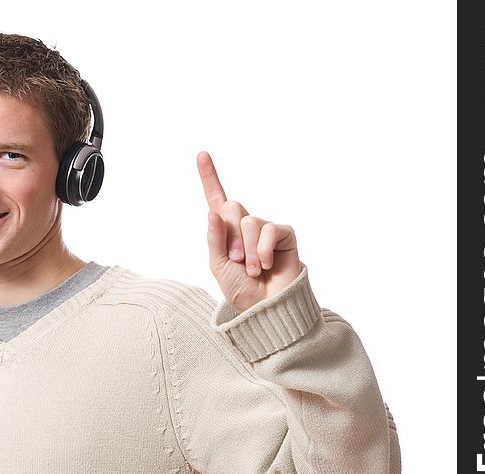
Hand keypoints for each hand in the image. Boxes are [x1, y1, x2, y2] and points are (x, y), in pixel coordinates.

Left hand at [198, 152, 300, 312]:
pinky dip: (262, 250)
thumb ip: (215, 239)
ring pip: (249, 221)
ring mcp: (265, 228)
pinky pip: (268, 229)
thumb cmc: (241, 289)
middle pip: (232, 207)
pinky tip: (266, 265)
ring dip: (247, 250)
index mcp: (226, 231)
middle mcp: (245, 225)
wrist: (265, 308)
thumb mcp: (218, 265)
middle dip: (230, 237)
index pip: (216, 199)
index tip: (201, 154)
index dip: (209, 177)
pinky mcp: (283, 234)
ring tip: (253, 269)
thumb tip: (213, 212)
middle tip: (237, 261)